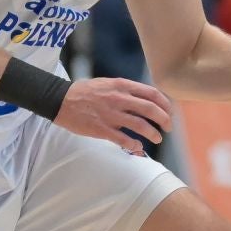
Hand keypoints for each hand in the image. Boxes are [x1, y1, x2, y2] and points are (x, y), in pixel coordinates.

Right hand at [53, 77, 172, 150]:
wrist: (61, 100)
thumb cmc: (85, 92)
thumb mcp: (108, 83)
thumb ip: (126, 90)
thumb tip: (145, 98)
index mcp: (122, 86)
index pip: (152, 93)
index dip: (165, 104)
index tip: (169, 112)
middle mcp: (119, 99)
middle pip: (151, 110)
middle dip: (164, 120)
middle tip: (168, 128)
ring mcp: (111, 115)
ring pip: (141, 126)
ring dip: (153, 134)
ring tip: (157, 139)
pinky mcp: (102, 129)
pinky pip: (124, 140)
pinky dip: (134, 145)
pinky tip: (138, 147)